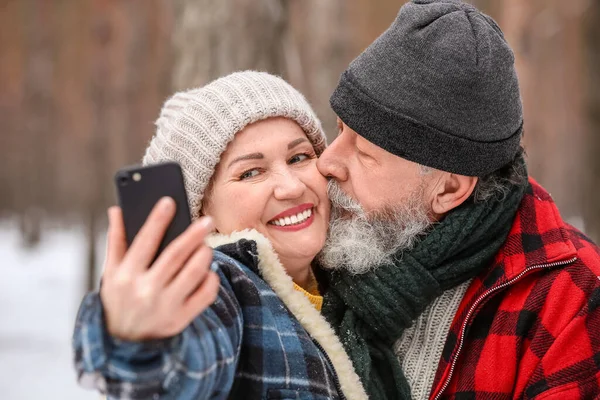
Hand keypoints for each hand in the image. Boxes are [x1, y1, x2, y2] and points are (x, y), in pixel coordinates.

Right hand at [100, 197, 219, 340]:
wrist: (124, 345)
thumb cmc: (119, 301)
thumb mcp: (111, 273)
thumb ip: (115, 241)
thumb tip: (117, 210)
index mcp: (125, 276)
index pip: (144, 242)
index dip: (157, 220)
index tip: (169, 202)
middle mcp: (145, 291)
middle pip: (175, 255)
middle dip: (193, 235)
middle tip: (206, 220)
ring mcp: (165, 307)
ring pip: (194, 273)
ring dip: (204, 255)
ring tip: (206, 245)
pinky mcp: (180, 320)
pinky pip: (204, 295)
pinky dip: (210, 280)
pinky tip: (209, 270)